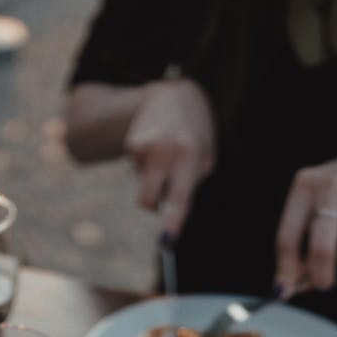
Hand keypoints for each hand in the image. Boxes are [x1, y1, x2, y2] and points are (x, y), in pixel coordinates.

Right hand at [124, 78, 216, 238]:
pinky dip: (147, 166)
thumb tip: (166, 214)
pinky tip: (156, 146)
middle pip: (147, 201)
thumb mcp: (204, 157)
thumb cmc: (196, 134)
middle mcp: (164, 153)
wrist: (173, 95)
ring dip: (154, 180)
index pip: (180, 198)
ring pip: (143, 187)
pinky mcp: (131, 145)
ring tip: (166, 154)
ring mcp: (144, 148)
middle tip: (163, 192)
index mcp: (190, 158)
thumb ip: (189, 185)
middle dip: (152, 205)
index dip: (173, 221)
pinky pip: (139, 172)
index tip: (166, 241)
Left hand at [274, 141, 336, 295]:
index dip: (286, 270)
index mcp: (306, 185)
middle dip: (322, 276)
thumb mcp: (317, 209)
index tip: (287, 290)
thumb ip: (299, 246)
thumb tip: (285, 288)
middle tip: (325, 283)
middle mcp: (334, 183)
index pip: (287, 238)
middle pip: (321, 250)